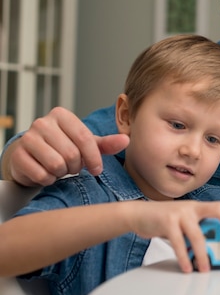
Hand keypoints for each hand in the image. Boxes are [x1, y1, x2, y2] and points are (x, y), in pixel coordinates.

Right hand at [2, 107, 128, 185]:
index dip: (94, 158)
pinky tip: (47, 173)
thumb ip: (107, 143)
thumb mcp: (87, 143)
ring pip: (56, 164)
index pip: (84, 138)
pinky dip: (48, 179)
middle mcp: (43, 123)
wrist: (31, 155)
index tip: (97, 170)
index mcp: (62, 115)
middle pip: (71, 153)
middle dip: (76, 166)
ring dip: (62, 173)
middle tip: (73, 167)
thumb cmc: (63, 146)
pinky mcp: (18, 155)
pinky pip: (41, 174)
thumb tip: (126, 139)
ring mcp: (27, 138)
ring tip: (60, 168)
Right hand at [126, 200, 219, 272]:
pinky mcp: (167, 222)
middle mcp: (192, 207)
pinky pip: (179, 243)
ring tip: (205, 268)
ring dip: (203, 254)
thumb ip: (198, 228)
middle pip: (217, 210)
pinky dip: (183, 257)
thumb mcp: (184, 220)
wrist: (139, 214)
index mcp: (198, 207)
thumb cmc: (164, 219)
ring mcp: (180, 214)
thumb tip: (213, 245)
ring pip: (197, 235)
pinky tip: (186, 266)